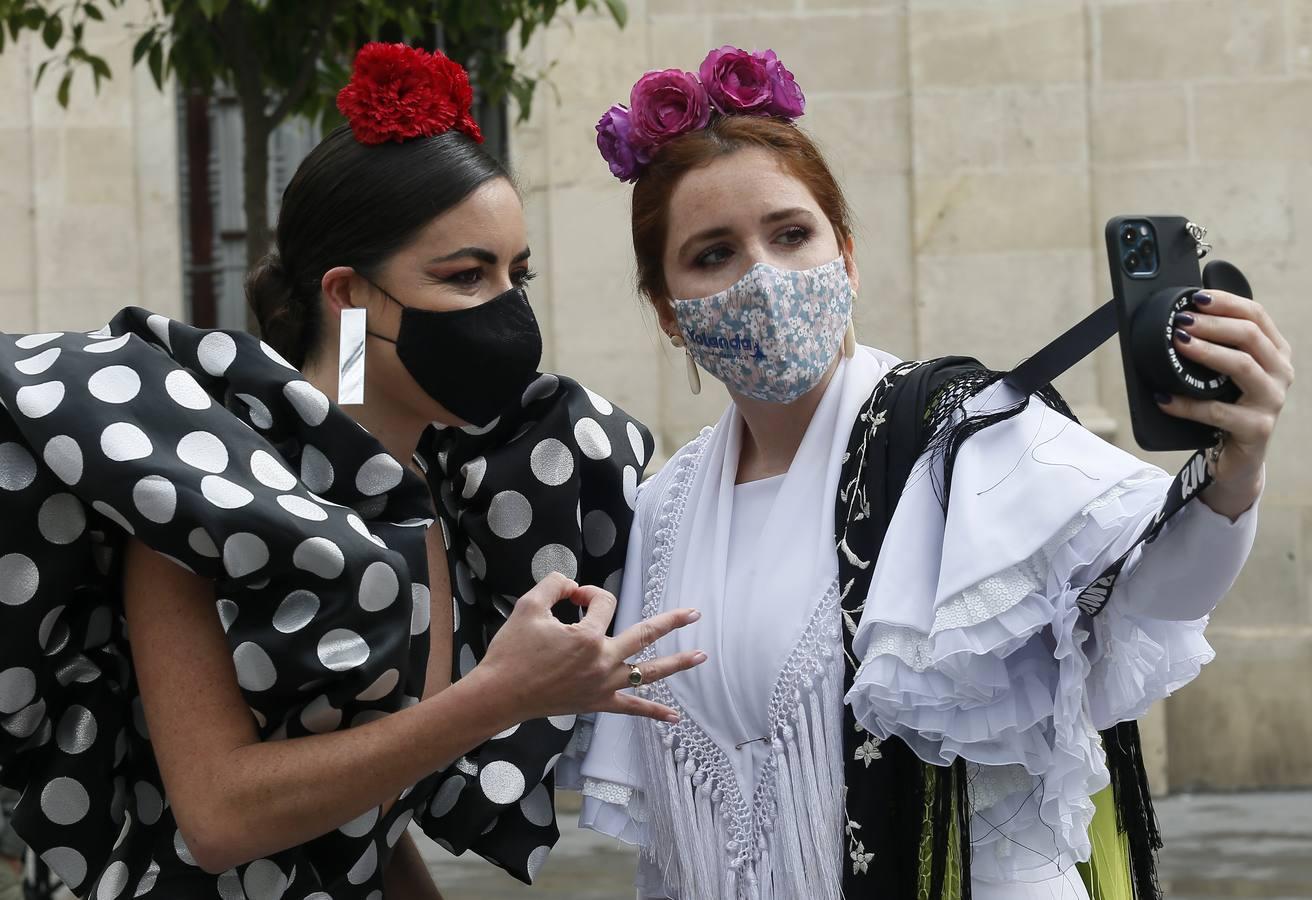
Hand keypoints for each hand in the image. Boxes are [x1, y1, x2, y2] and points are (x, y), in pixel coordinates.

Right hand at [477, 572, 705, 723]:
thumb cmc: (512, 651)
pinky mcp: (598, 702)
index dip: (588, 593)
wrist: (499, 694)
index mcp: (587, 637)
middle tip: (695, 613)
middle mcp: (602, 661)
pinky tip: (675, 717)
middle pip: (645, 634)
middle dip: (672, 622)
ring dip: (677, 663)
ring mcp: (603, 685)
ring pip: (648, 672)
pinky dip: (654, 712)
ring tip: (701, 656)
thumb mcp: (529, 605)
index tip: (569, 597)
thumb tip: (573, 585)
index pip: (603, 603)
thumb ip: (555, 585)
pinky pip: (632, 708)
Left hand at [1161, 290, 1293, 517]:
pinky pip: (1217, 411)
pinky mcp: (1257, 428)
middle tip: (1181, 320)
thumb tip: (1179, 318)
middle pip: (1250, 335)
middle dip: (1212, 323)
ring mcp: (1272, 401)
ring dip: (1206, 351)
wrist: (1236, 460)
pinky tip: (1164, 399)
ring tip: (1178, 344)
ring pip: (1241, 365)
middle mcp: (1281, 372)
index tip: (1196, 297)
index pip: (1256, 315)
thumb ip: (1216, 347)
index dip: (1226, 301)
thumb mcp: (1224, 375)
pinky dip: (1186, 404)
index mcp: (1275, 352)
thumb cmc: (1227, 409)